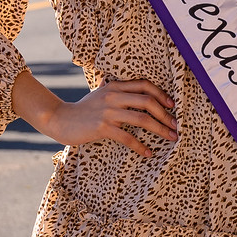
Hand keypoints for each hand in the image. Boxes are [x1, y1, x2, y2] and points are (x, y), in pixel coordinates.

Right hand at [32, 78, 177, 159]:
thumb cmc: (82, 109)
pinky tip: (148, 153)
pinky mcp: (102, 127)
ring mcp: (108, 111)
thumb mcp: (99, 94)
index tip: (172, 106)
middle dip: (165, 114)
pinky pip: (127, 137)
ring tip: (171, 137)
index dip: (161, 94)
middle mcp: (113, 96)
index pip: (144, 85)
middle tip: (176, 125)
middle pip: (147, 101)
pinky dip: (140, 146)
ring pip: (141, 119)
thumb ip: (113, 88)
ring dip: (160, 129)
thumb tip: (120, 84)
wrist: (60, 119)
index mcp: (115, 86)